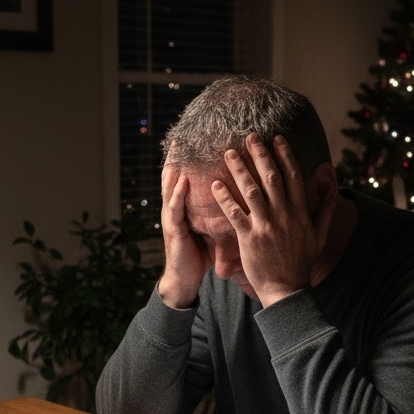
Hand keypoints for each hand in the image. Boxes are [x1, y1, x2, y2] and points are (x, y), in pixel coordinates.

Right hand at [157, 148, 209, 307]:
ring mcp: (172, 217)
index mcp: (187, 206)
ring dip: (174, 167)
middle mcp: (177, 207)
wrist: (185, 280)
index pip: (188, 176)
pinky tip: (183, 180)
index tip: (201, 138)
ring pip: (171, 186)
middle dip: (178, 155)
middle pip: (176, 175)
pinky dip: (178, 193)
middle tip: (184, 133)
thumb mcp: (213, 229)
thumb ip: (221, 212)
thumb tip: (242, 198)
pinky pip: (175, 208)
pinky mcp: (173, 230)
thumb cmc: (200, 255)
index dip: (192, 159)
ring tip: (179, 147)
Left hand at [212, 133, 336, 306]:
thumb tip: (331, 188)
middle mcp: (284, 215)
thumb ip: (325, 210)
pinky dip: (224, 198)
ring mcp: (266, 226)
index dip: (285, 155)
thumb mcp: (320, 236)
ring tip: (229, 153)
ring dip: (239, 170)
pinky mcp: (249, 238)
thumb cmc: (302, 263)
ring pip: (251, 191)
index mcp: (300, 212)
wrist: (287, 289)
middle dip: (260, 154)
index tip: (277, 139)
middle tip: (250, 136)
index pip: (293, 177)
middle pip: (271, 177)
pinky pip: (235, 213)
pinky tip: (214, 185)